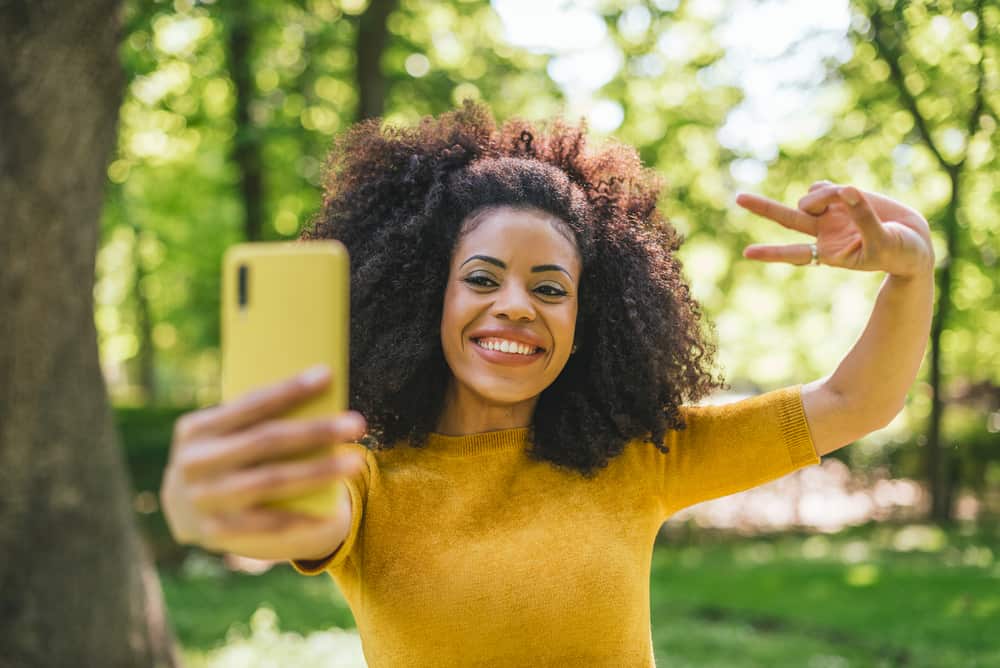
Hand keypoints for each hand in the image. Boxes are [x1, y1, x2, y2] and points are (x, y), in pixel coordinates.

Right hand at [160, 366, 366, 560]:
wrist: (182, 508)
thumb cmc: (223, 454)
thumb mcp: (223, 433)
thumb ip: (255, 419)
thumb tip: (318, 394)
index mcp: (195, 429)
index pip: (250, 404)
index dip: (289, 389)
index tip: (327, 375)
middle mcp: (195, 463)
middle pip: (266, 441)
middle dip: (315, 430)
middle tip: (356, 423)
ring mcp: (204, 499)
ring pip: (271, 481)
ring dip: (318, 472)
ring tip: (356, 462)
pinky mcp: (217, 531)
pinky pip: (268, 523)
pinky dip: (302, 517)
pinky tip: (333, 511)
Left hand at [736, 181, 934, 278]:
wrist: (913, 240)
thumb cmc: (898, 252)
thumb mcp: (882, 241)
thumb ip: (863, 217)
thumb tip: (845, 190)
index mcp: (828, 253)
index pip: (794, 253)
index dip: (771, 253)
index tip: (747, 253)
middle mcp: (823, 233)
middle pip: (787, 219)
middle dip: (763, 208)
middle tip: (738, 198)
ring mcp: (830, 215)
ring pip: (811, 196)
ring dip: (824, 194)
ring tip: (849, 198)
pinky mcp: (841, 198)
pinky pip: (824, 186)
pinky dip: (830, 188)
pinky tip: (846, 195)